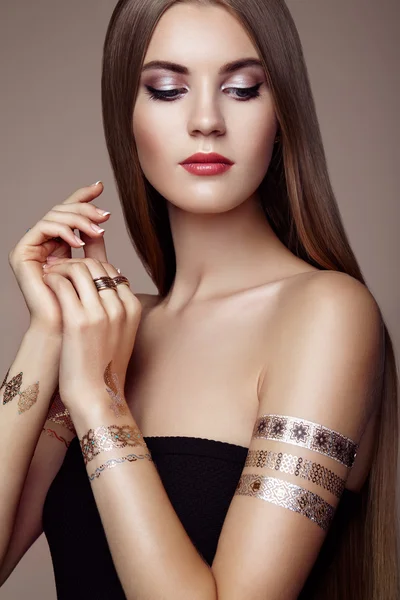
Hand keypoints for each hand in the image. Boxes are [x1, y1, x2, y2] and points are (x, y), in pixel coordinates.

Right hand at [8, 182, 109, 333]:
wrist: (66, 328)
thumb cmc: (83, 303)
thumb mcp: (93, 265)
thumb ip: (93, 242)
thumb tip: (103, 219)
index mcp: (58, 244)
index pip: (69, 213)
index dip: (82, 197)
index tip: (100, 186)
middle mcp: (43, 242)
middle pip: (61, 211)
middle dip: (84, 209)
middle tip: (104, 216)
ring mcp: (31, 247)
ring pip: (53, 216)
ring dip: (78, 220)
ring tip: (97, 231)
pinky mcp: (22, 253)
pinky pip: (42, 228)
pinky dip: (62, 230)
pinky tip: (79, 241)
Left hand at [42, 257, 141, 417]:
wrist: (97, 396)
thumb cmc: (104, 366)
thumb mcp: (120, 332)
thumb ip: (116, 306)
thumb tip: (107, 280)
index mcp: (132, 308)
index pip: (111, 269)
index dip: (90, 266)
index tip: (74, 271)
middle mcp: (120, 307)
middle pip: (96, 265)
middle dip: (74, 262)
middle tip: (58, 268)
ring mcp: (101, 313)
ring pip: (79, 269)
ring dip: (61, 268)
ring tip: (50, 275)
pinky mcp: (79, 321)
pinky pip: (63, 285)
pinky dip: (52, 279)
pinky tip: (47, 285)